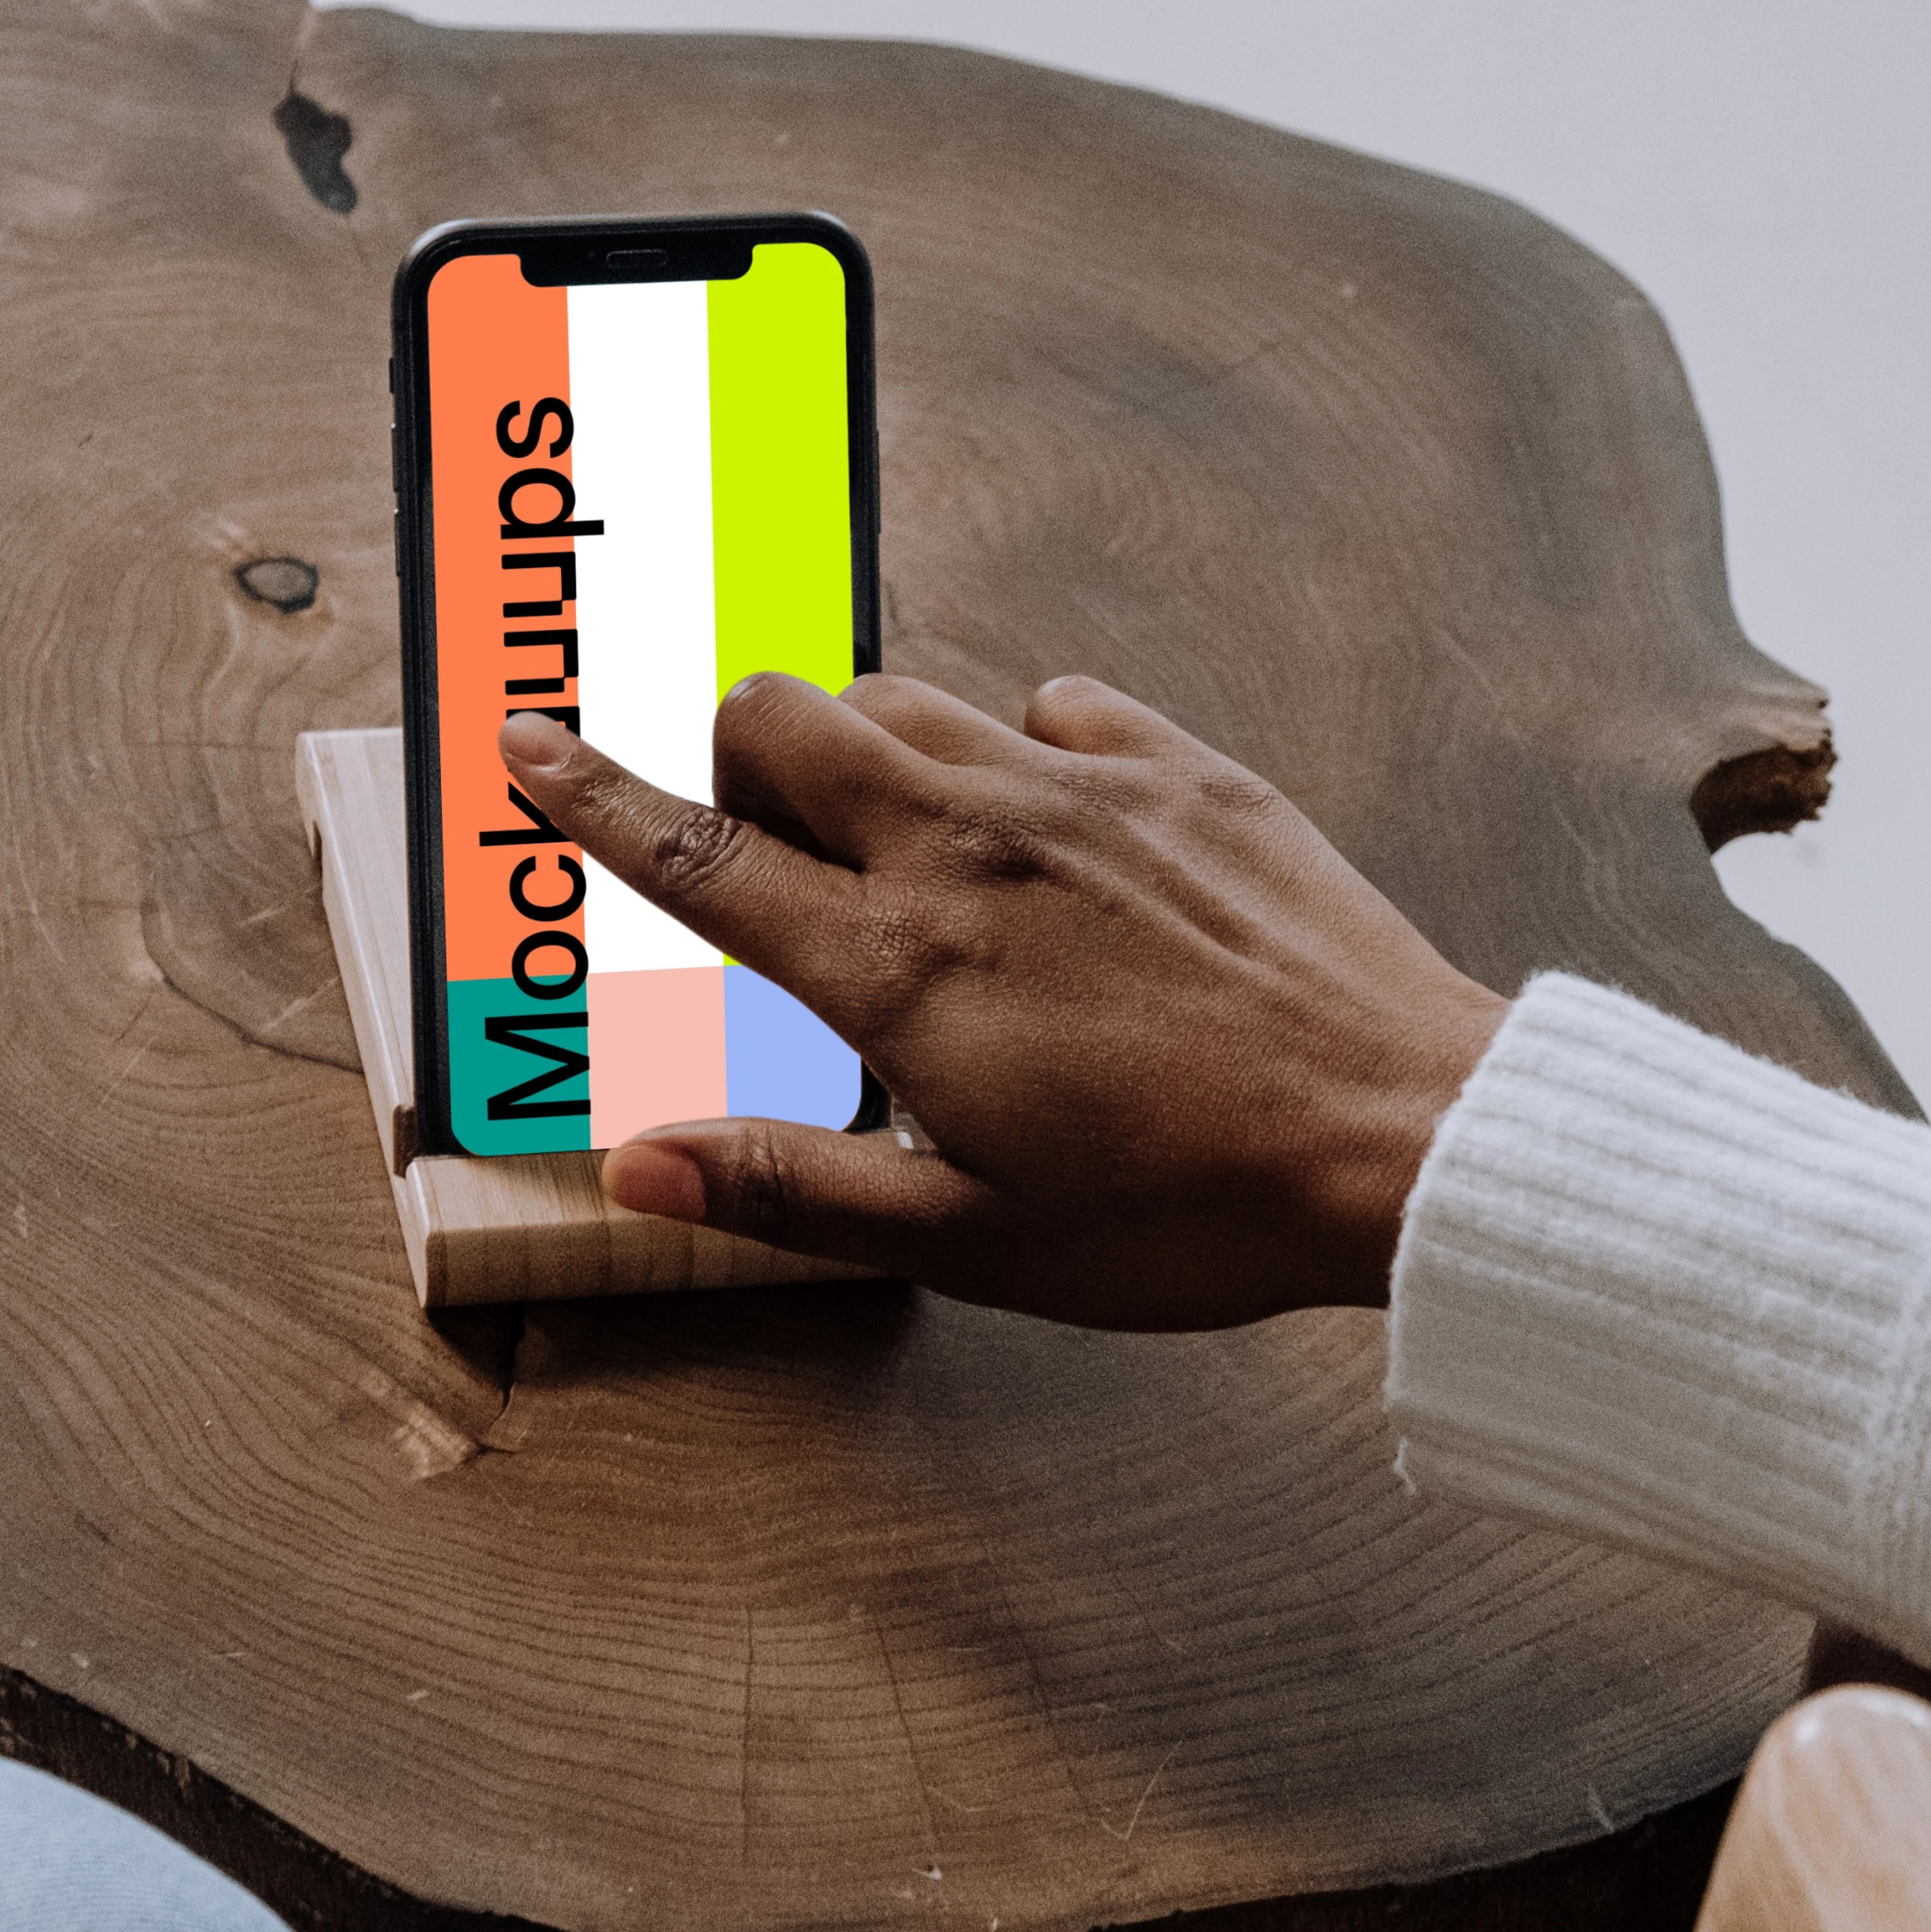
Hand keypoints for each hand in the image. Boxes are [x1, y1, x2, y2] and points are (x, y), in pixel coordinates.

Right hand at [496, 672, 1508, 1328]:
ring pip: (904, 693)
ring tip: (899, 844)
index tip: (524, 743)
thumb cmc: (1191, 1210)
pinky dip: (1017, 746)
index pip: (695, 850)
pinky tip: (1051, 828)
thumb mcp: (970, 1237)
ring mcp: (1080, 790)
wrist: (1406, 1135)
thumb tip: (634, 1163)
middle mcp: (968, 844)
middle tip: (761, 837)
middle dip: (733, 754)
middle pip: (780, 713)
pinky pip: (1052, 701)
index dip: (590, 793)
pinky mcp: (1183, 769)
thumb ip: (790, 1186)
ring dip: (864, 746)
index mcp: (896, 964)